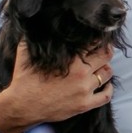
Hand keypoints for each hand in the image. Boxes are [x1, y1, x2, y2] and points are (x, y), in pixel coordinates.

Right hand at [0, 42, 114, 132]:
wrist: (21, 107)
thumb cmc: (23, 80)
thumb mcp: (25, 53)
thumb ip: (32, 38)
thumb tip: (35, 25)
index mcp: (70, 59)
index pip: (93, 43)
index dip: (97, 38)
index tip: (97, 37)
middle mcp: (80, 72)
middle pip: (105, 56)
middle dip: (106, 50)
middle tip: (104, 49)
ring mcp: (84, 89)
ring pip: (107, 73)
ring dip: (106, 67)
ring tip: (102, 65)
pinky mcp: (84, 104)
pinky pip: (106, 96)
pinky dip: (109, 88)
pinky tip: (106, 84)